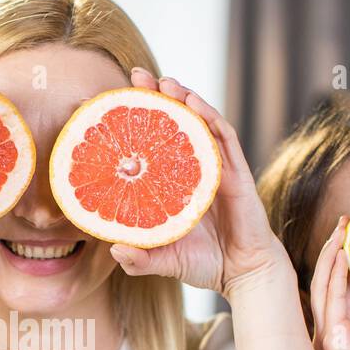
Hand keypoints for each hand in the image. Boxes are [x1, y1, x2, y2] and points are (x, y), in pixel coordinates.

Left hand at [105, 68, 293, 295]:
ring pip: (199, 123)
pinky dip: (210, 118)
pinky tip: (193, 103)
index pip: (150, 144)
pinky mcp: (237, 173)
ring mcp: (216, 168)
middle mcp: (193, 169)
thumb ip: (140, 259)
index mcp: (173, 183)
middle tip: (135, 75)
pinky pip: (224, 139)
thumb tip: (115, 250)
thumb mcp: (165, 260)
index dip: (132, 122)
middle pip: (174, 123)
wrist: (243, 274)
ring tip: (163, 81)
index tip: (105, 104)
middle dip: (157, 96)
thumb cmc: (205, 263)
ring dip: (183, 98)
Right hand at [309, 218, 349, 349]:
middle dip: (333, 248)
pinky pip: (331, 301)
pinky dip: (336, 276)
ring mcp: (324, 337)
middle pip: (325, 281)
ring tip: (343, 229)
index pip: (339, 286)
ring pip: (322, 285)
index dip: (344, 258)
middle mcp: (327, 332)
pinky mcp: (331, 342)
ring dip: (331, 255)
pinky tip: (344, 254)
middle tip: (346, 221)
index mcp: (341, 330)